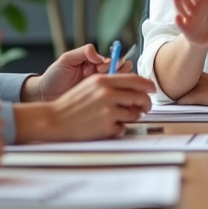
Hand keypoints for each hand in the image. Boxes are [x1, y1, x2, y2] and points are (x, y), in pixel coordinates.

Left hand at [24, 43, 128, 101]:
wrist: (44, 95)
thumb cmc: (53, 77)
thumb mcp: (66, 60)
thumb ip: (82, 52)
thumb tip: (98, 54)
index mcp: (93, 64)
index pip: (111, 60)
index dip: (111, 62)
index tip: (102, 67)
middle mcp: (99, 76)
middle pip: (119, 71)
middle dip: (118, 71)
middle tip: (106, 75)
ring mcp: (99, 89)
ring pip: (118, 84)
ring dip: (118, 83)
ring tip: (107, 85)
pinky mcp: (97, 101)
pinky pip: (111, 98)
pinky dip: (115, 96)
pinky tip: (109, 96)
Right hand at [41, 73, 155, 140]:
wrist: (55, 120)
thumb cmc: (72, 103)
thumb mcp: (91, 85)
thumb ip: (112, 84)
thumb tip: (135, 88)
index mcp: (103, 81)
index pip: (135, 80)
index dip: (148, 85)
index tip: (152, 89)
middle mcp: (107, 94)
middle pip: (140, 97)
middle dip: (146, 104)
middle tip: (145, 107)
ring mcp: (108, 111)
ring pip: (133, 114)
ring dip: (130, 117)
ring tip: (117, 117)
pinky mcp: (106, 126)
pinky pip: (122, 128)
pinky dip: (117, 128)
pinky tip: (104, 126)